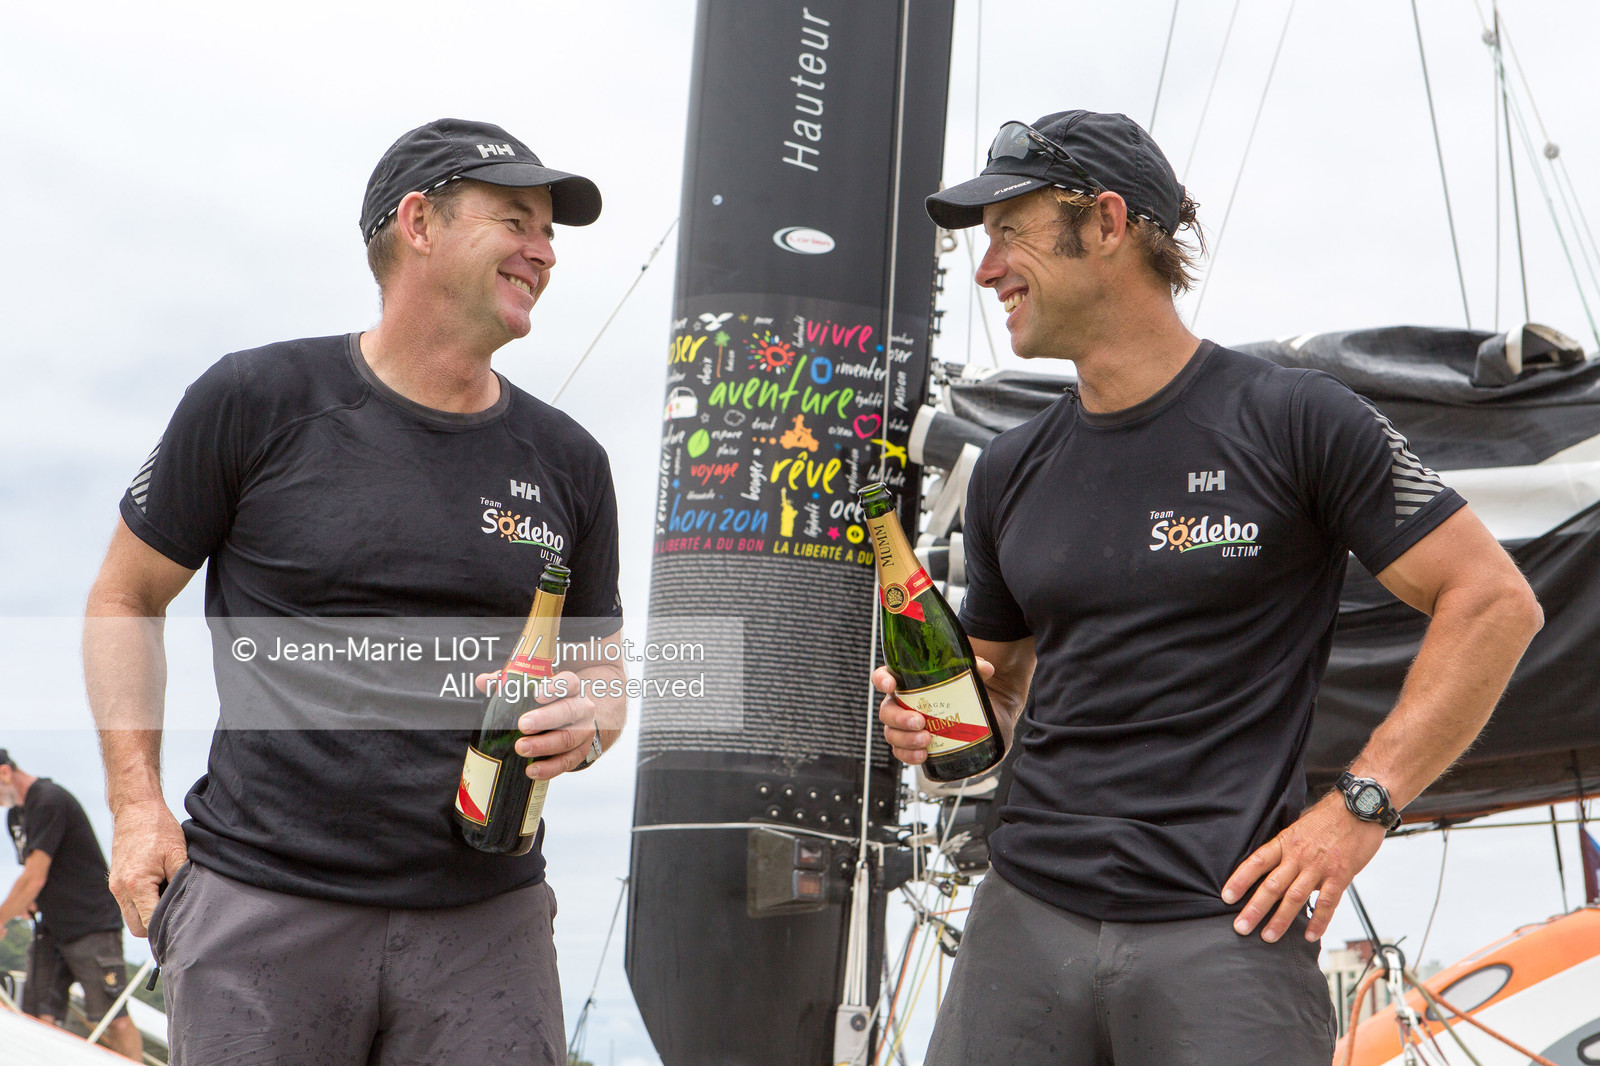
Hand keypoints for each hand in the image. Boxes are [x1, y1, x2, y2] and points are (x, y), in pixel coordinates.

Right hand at [108, 798, 186, 937]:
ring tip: (168, 895)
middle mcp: (120, 890)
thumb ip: (181, 881)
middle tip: (177, 910)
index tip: (183, 922)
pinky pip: (128, 904)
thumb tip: (188, 904)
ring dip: (149, 914)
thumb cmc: (158, 828)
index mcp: (136, 885)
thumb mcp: (178, 853)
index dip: (167, 926)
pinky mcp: (115, 882)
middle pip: (138, 928)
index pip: (150, 923)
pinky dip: (142, 903)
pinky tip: (159, 888)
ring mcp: (115, 887)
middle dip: (157, 924)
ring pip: (132, 917)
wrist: (136, 809)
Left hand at [475, 669, 596, 779]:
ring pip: (568, 738)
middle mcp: (581, 709)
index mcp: (570, 690)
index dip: (556, 687)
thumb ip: (509, 685)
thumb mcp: (533, 692)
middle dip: (545, 719)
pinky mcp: (580, 753)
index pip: (569, 682)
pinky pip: (567, 762)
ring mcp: (583, 732)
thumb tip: (484, 682)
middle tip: (523, 724)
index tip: (537, 693)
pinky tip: (532, 770)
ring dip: (544, 745)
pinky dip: (549, 768)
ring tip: (522, 748)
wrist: (574, 724)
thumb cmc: (549, 706)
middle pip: (569, 711)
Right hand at [873, 657, 994, 765]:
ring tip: (926, 741)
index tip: (891, 686)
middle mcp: (901, 704)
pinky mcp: (913, 745)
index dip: (882, 680)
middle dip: (899, 718)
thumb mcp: (971, 676)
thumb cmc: (967, 691)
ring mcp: (905, 727)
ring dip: (906, 739)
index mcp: (907, 683)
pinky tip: (923, 755)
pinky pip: (901, 752)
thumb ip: (976, 668)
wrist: (981, 717)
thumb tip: (985, 668)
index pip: (883, 677)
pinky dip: (909, 755)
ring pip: (891, 734)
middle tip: (920, 721)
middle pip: (886, 711)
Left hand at [1222, 791, 1386, 942]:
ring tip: (1268, 936)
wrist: (1360, 807)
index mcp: (1286, 842)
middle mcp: (1299, 856)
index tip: (1226, 896)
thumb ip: (1287, 848)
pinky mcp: (1341, 876)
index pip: (1257, 862)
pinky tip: (1310, 936)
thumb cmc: (1329, 817)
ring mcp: (1320, 867)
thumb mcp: (1299, 827)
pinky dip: (1318, 921)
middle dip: (1255, 908)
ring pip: (1295, 897)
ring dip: (1280, 920)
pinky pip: (1328, 903)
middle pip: (1272, 885)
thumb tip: (1274, 867)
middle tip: (1241, 927)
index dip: (1240, 880)